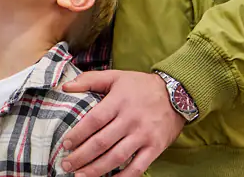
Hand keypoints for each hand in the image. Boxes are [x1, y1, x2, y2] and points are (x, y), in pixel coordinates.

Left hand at [58, 71, 185, 176]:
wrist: (178, 93)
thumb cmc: (141, 86)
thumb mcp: (116, 76)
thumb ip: (89, 80)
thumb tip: (65, 86)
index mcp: (119, 101)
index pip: (94, 120)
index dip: (78, 134)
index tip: (65, 144)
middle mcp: (130, 120)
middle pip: (102, 142)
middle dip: (81, 156)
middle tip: (66, 164)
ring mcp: (144, 135)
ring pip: (116, 157)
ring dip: (96, 169)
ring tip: (80, 176)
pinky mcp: (155, 148)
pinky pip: (138, 167)